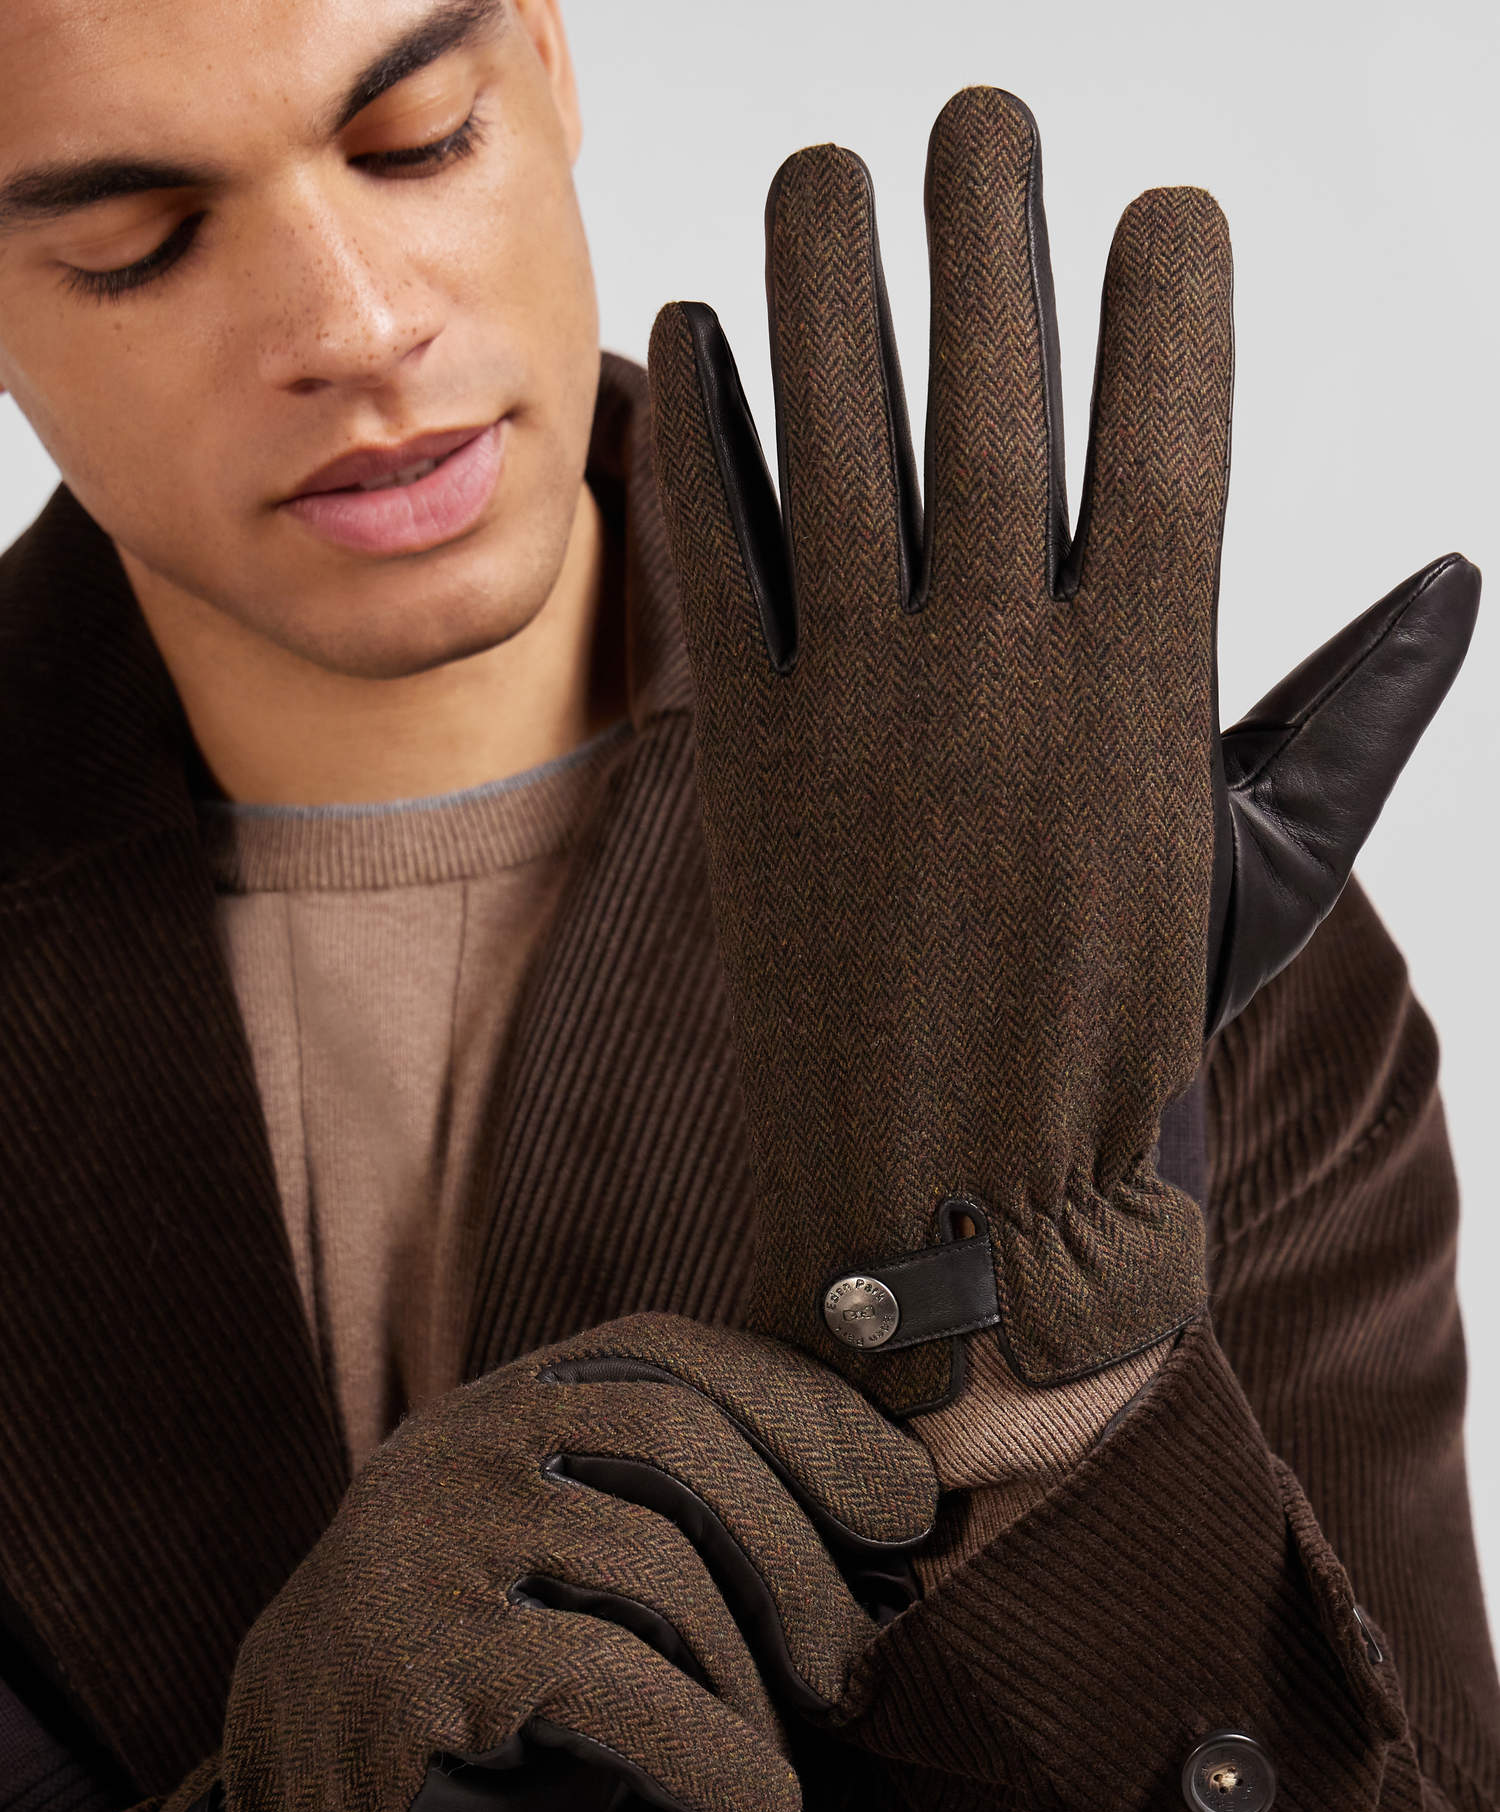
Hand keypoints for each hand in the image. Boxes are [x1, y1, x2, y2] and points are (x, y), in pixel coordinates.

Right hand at [94, 1313, 933, 1811]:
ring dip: (752, 1672)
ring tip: (791, 1749)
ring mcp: (426, 1539)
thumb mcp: (578, 1579)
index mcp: (506, 1404)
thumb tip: (892, 1517)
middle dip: (799, 1549)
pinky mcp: (416, 1655)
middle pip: (680, 1438)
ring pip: (654, 1564)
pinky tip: (765, 1811)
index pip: (675, 1355)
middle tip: (856, 1662)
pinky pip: (608, 1682)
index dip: (809, 1416)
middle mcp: (458, 1443)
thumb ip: (684, 1520)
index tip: (907, 1507)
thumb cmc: (483, 1708)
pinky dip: (711, 1750)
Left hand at [647, 87, 1477, 1412]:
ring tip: (829, 170)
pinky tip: (698, 333)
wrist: (956, 1205)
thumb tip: (1452, 583)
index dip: (1159, 295)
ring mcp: (859, 712)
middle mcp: (998, 672)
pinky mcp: (747, 765)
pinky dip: (699, 440)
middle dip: (986, 230)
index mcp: (1145, 684)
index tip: (1157, 204)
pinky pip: (715, 561)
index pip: (1167, 427)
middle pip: (990, 392)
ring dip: (828, 284)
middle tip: (979, 118)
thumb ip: (1348, 716)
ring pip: (836, 442)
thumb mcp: (1264, 876)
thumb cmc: (1130, 1039)